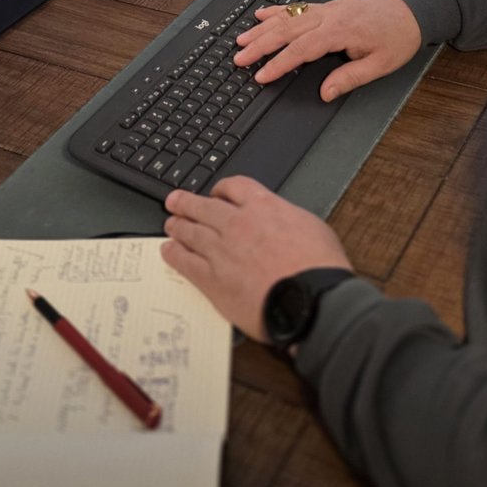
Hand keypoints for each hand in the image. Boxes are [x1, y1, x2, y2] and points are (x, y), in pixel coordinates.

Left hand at [161, 176, 351, 341]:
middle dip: (186, 202)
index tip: (216, 193)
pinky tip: (168, 251)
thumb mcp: (312, 226)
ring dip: (177, 226)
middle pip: (203, 206)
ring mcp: (221, 250)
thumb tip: (283, 219)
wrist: (311, 300)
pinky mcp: (212, 279)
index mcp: (263, 206)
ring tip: (170, 224)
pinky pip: (185, 262)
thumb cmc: (319, 268)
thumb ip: (288, 218)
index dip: (220, 189)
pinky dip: (174, 254)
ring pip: (190, 231)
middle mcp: (237, 224)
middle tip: (175, 201)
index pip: (233, 187)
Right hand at [234, 0, 421, 100]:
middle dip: (260, 45)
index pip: (301, 49)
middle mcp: (328, 17)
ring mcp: (326, 9)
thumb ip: (350, 78)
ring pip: (287, 17)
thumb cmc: (398, 35)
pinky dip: (276, 10)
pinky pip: (296, 7)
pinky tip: (261, 14)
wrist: (412, 7)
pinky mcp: (327, 7)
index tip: (261, 75)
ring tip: (241, 40)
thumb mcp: (380, 64)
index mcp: (340, 32)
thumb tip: (324, 93)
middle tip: (239, 58)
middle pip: (286, 30)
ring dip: (262, 28)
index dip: (279, 63)